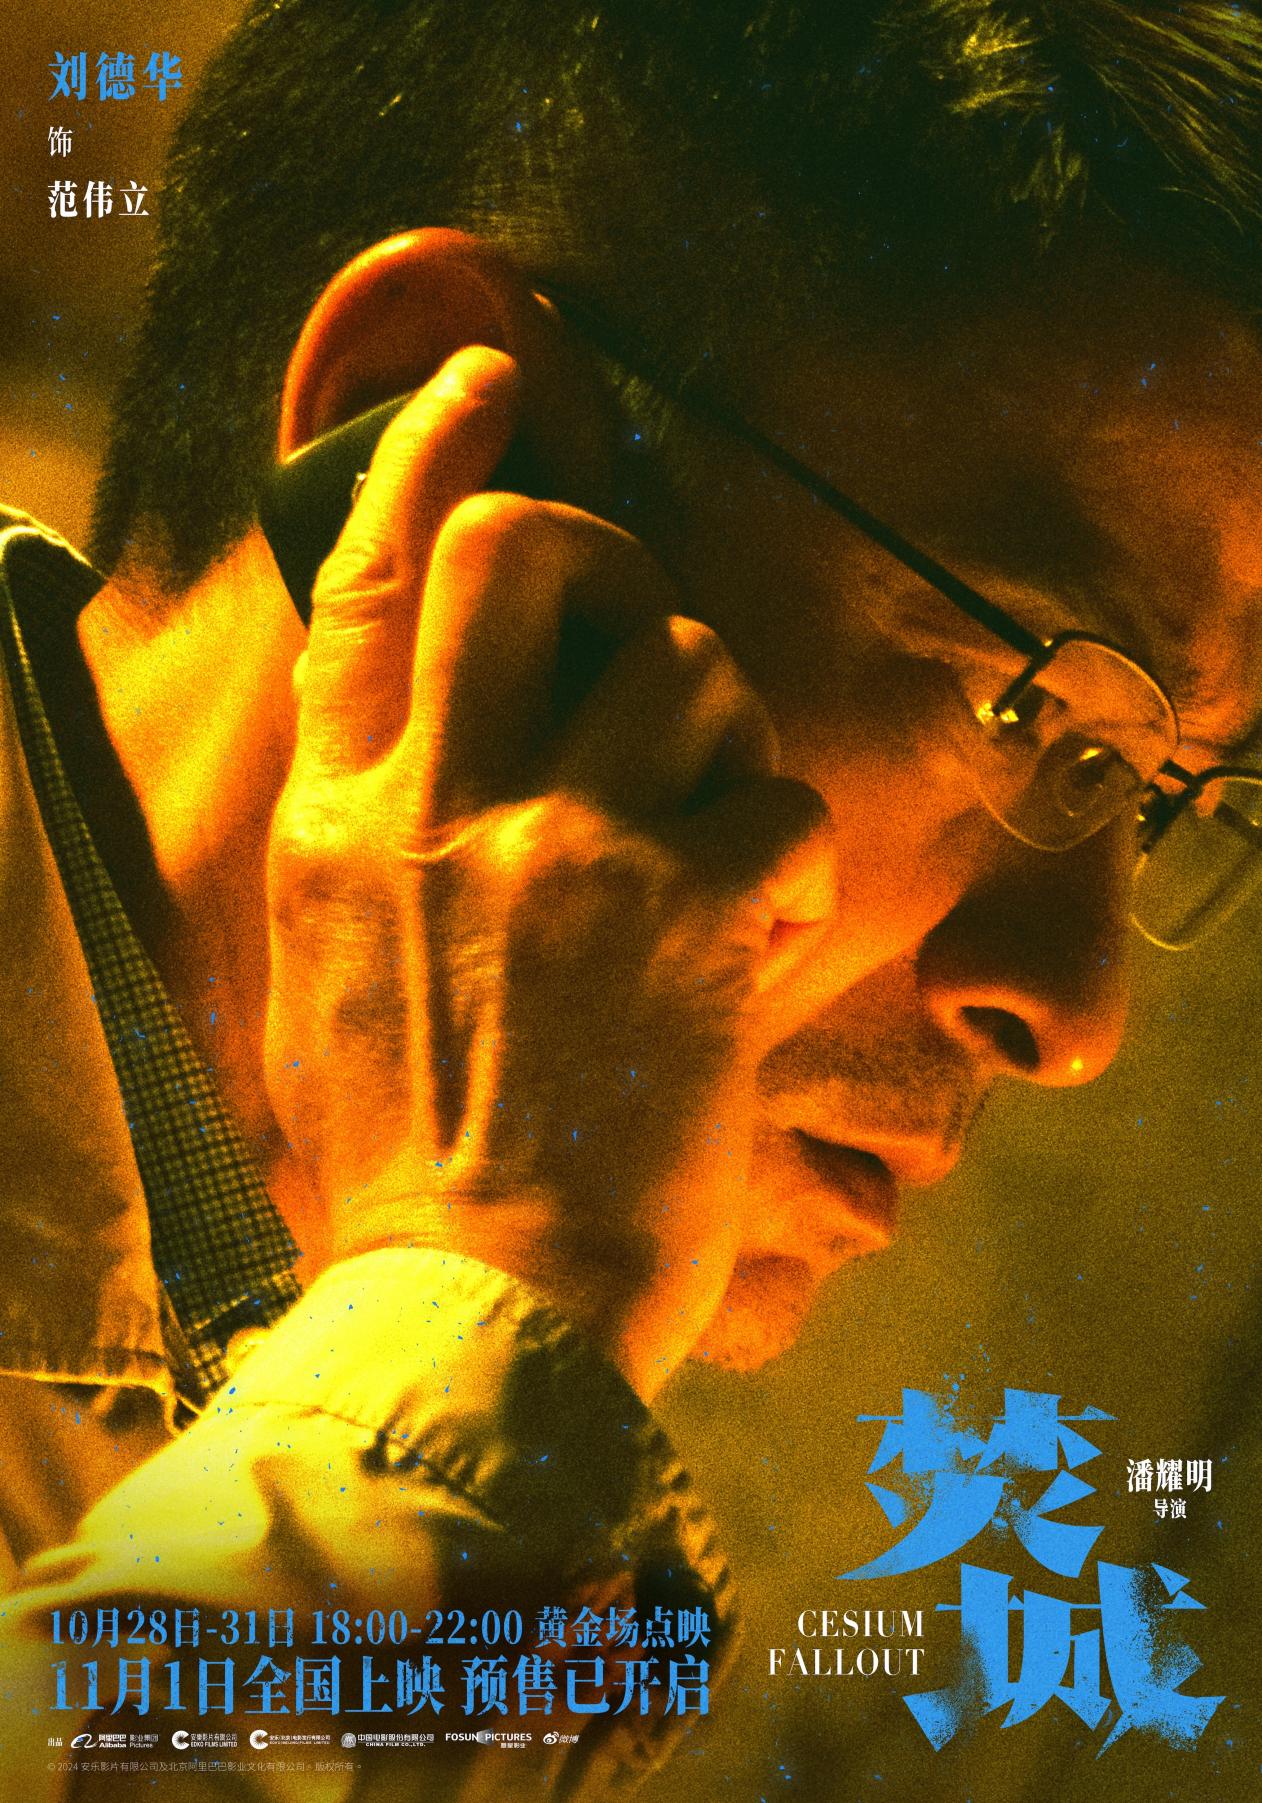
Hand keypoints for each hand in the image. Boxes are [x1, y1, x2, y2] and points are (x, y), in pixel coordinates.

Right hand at [264, 343, 834, 1394]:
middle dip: (611, 560)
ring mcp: (567, 849)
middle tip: (642, 628)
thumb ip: (369, 835)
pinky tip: (755, 930)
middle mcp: (443, 803)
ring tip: (707, 837)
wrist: (479, 1303)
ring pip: (687, 662)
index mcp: (343, 819)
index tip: (489, 385)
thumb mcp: (329, 976)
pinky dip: (784, 857)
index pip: (364, 579)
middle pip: (531, 552)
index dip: (429, 455)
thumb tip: (416, 730)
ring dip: (720, 735)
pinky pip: (779, 802)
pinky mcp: (686, 913)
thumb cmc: (411, 1157)